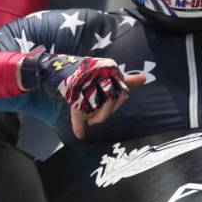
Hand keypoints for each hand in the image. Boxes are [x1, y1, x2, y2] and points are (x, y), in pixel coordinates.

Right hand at [19, 51, 146, 138]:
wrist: (57, 68)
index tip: (108, 108)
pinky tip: (80, 133)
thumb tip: (145, 78)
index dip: (117, 105)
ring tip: (89, 119)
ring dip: (94, 117)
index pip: (123, 93)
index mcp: (110, 68)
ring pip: (97, 106)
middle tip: (96, 118)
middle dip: (105, 113)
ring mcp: (85, 82)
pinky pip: (78, 110)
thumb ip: (125, 79)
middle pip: (112, 101)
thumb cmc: (86, 74)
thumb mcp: (107, 74)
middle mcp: (99, 73)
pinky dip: (78, 124)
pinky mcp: (72, 92)